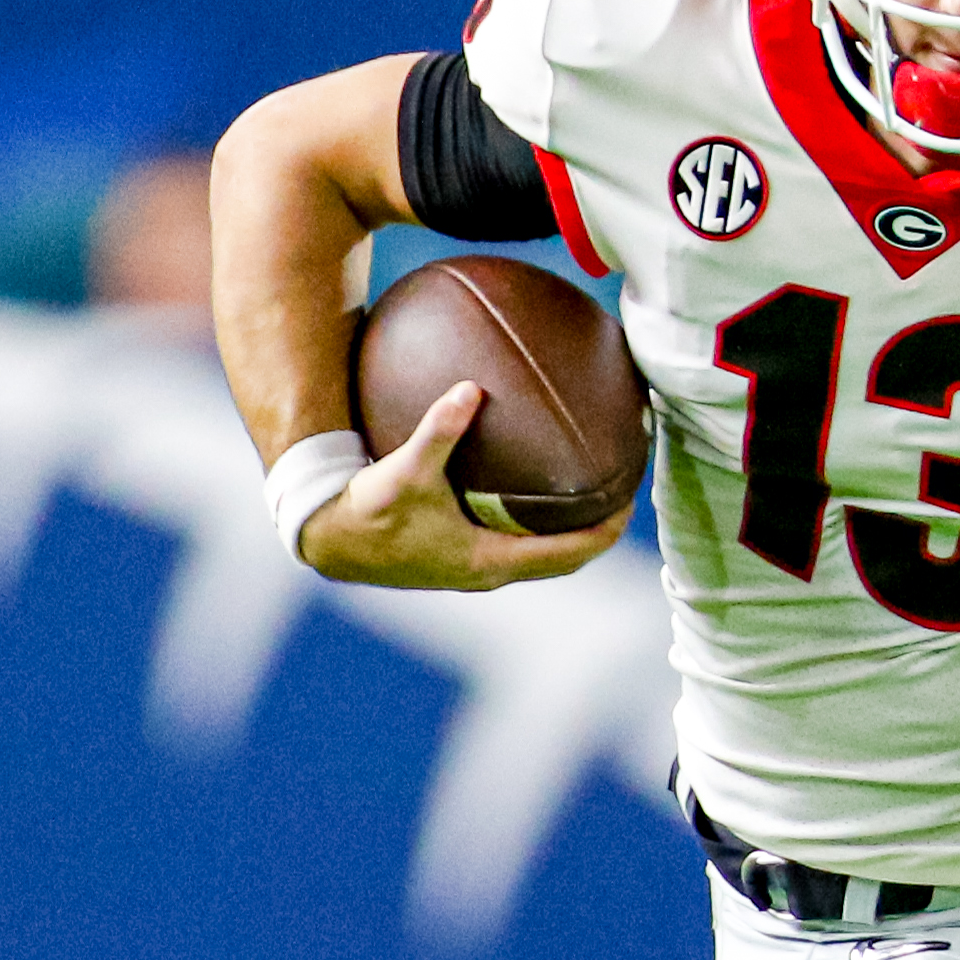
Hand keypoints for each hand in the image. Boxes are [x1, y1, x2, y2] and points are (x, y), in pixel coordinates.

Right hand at [298, 382, 631, 589]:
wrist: (326, 541)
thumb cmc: (366, 513)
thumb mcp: (404, 469)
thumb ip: (440, 429)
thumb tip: (471, 387)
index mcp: (491, 561)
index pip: (572, 552)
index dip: (608, 529)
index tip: (633, 499)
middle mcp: (489, 572)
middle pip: (566, 557)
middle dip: (598, 527)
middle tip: (622, 491)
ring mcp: (473, 569)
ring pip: (541, 554)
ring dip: (568, 528)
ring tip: (589, 489)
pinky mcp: (457, 559)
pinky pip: (513, 542)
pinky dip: (533, 520)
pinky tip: (527, 481)